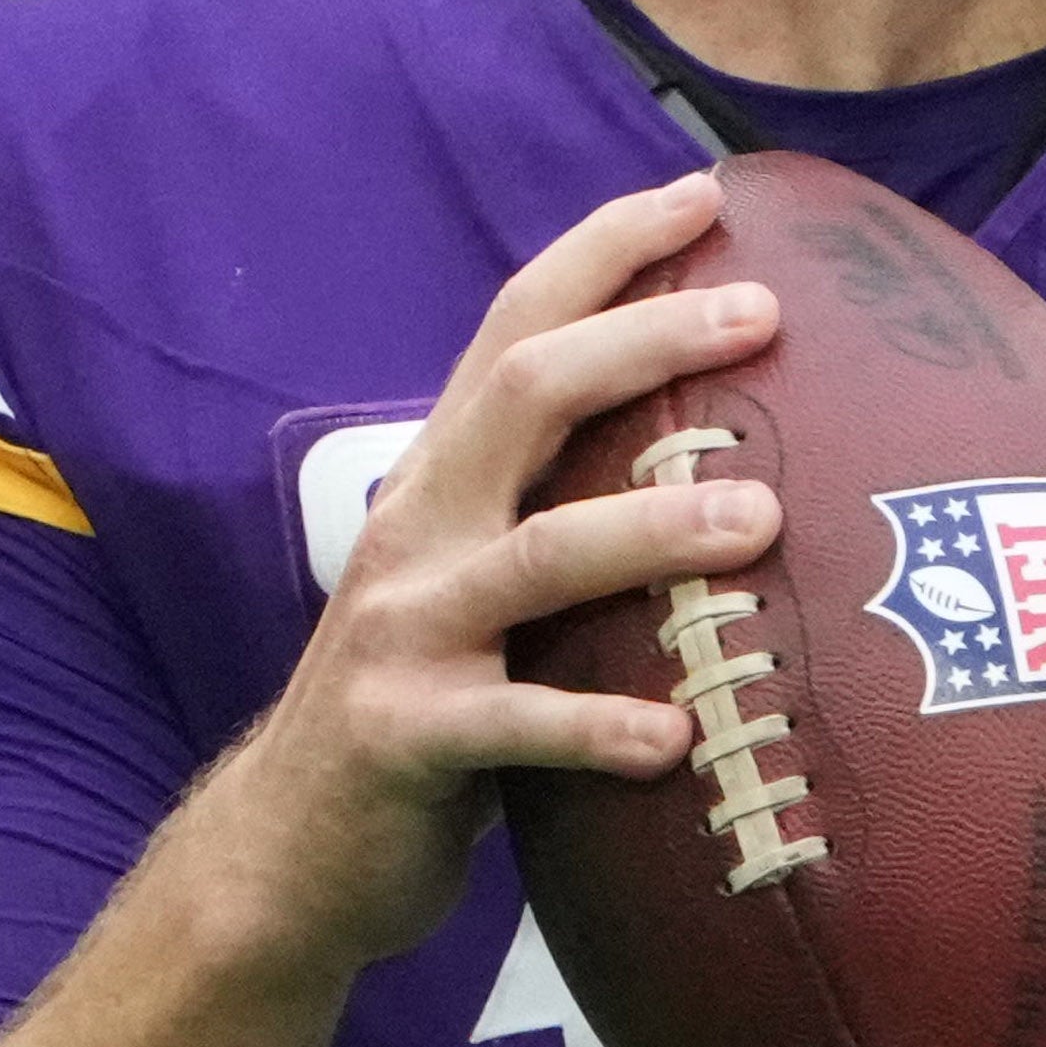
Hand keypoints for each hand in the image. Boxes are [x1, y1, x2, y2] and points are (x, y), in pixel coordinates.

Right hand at [201, 172, 778, 985]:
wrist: (286, 852)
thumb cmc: (429, 711)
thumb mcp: (485, 593)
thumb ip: (566, 520)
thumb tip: (736, 466)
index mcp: (444, 482)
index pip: (519, 328)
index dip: (605, 253)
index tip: (707, 194)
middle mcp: (419, 532)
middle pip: (525, 395)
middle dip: (642, 340)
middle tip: (759, 313)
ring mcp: (404, 632)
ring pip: (537, 557)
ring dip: (650, 531)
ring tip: (759, 517)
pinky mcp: (405, 739)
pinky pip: (514, 726)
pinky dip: (596, 728)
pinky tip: (676, 735)